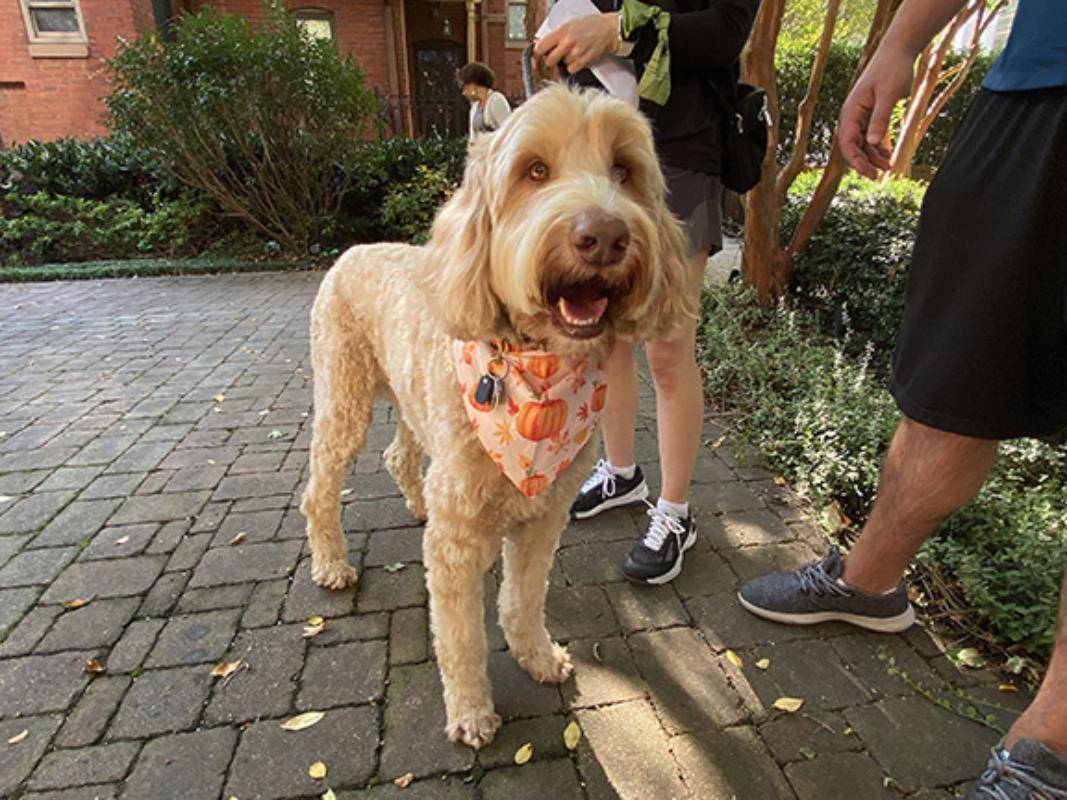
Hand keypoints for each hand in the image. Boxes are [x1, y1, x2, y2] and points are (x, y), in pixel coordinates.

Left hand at [534, 13, 618, 74]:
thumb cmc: (589, 25)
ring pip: (562, 65)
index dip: (537, 55)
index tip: (536, 60)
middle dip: (552, 60)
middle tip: (558, 54)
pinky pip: (571, 69)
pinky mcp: (583, 61)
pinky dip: (574, 66)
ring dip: (566, 61)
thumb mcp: (568, 25)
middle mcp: (567, 42)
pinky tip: (579, 56)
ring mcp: (575, 53)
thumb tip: (540, 46)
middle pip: (549, 61)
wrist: (608, 29)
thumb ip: (554, 36)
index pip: (540, 48)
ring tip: (574, 51)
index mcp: (561, 31)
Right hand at [838, 47, 913, 177]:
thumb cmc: (893, 69)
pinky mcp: (870, 114)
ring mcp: (860, 115)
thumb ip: (880, 119)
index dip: (856, 160)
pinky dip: (878, 147)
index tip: (868, 173)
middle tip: (877, 177)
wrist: (898, 51)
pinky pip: (870, 136)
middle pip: (853, 146)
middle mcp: (852, 115)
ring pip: (862, 143)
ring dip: (872, 156)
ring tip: (888, 167)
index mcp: (851, 111)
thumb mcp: (889, 94)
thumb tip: (873, 143)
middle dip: (864, 162)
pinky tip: (888, 155)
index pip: (847, 142)